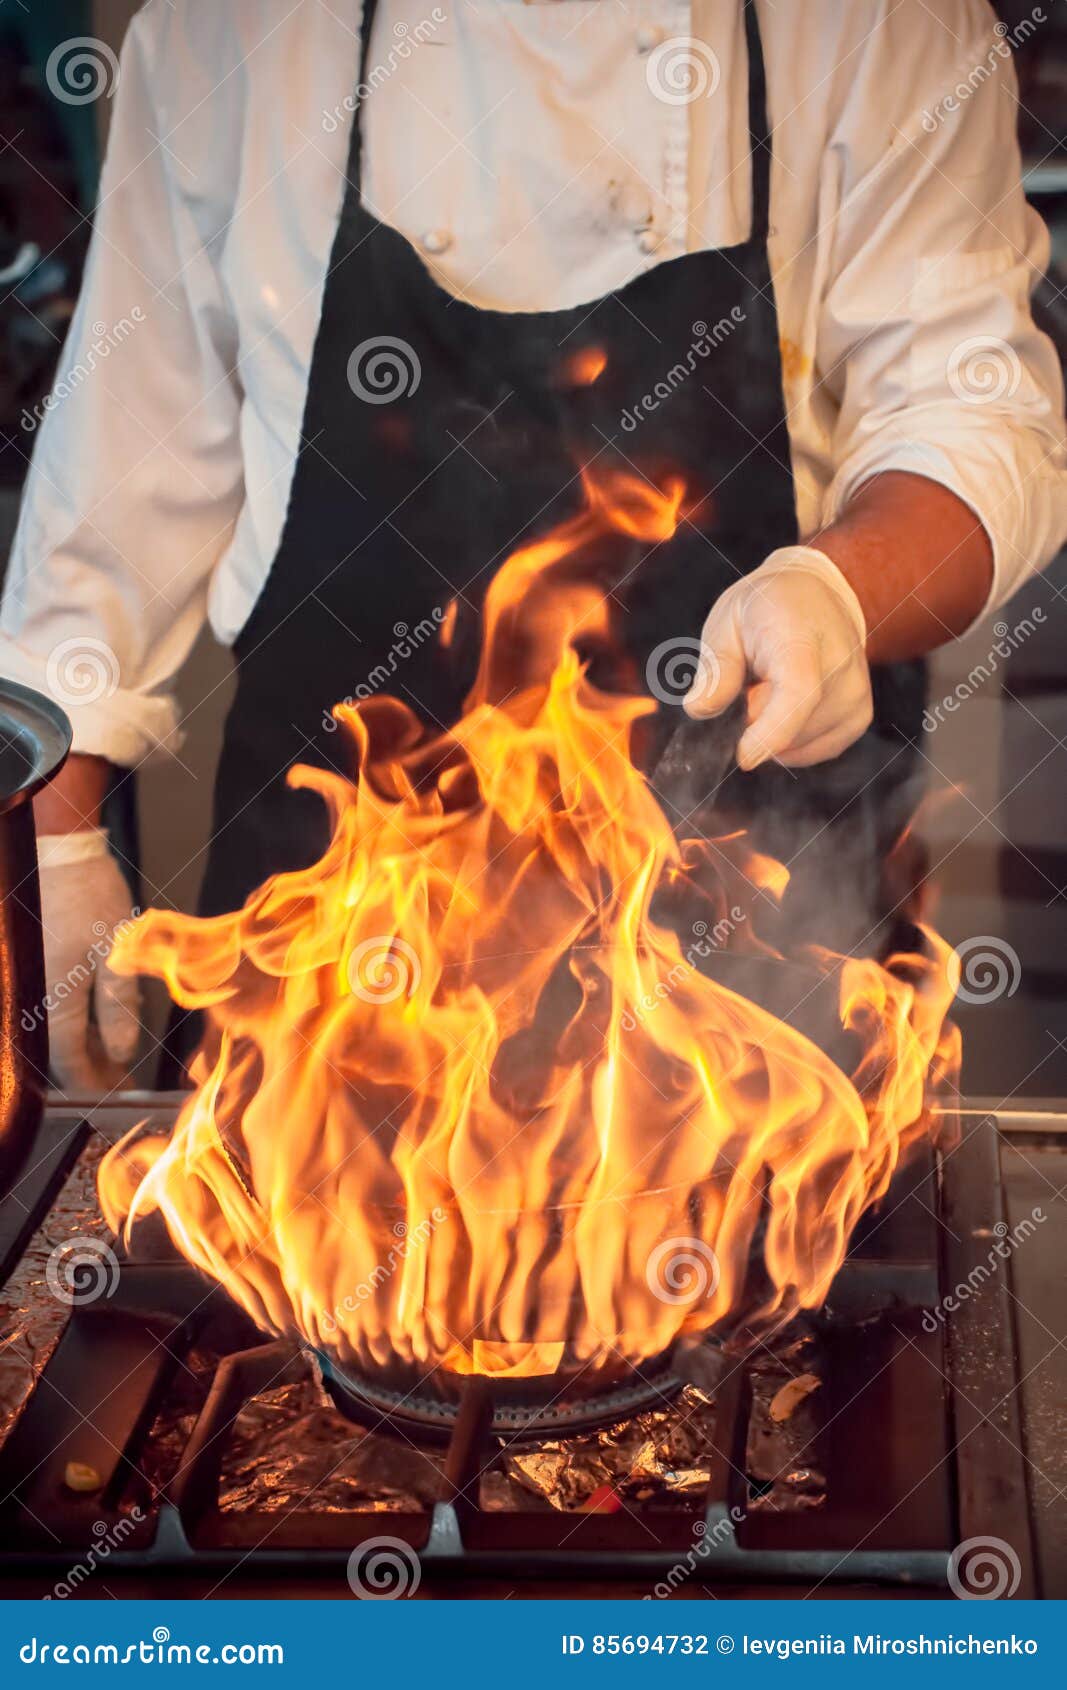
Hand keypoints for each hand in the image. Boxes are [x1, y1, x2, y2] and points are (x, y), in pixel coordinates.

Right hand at [37, 830, 141, 1090]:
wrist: (59, 853)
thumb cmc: (89, 897)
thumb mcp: (116, 955)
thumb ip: (118, 1007)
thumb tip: (120, 1052)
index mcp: (50, 999)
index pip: (68, 1061)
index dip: (93, 1081)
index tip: (116, 1091)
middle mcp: (30, 996)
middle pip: (57, 1049)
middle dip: (89, 1066)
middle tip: (119, 1075)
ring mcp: (27, 983)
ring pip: (53, 1029)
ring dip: (82, 1044)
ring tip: (113, 1051)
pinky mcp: (32, 968)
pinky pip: (51, 1006)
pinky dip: (73, 1019)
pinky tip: (96, 1020)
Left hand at [684, 546, 872, 769]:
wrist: (816, 595)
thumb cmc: (767, 608)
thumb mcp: (728, 624)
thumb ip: (716, 668)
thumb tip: (700, 709)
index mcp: (802, 639)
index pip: (798, 695)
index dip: (770, 734)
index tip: (743, 757)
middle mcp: (840, 668)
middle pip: (791, 728)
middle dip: (755, 722)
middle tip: (750, 686)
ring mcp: (855, 695)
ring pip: (798, 745)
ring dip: (774, 729)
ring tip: (771, 688)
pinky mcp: (858, 717)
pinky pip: (814, 750)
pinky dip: (791, 740)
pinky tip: (786, 707)